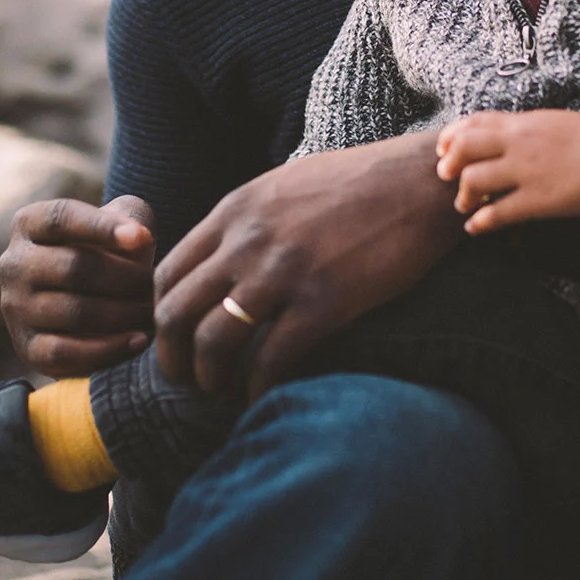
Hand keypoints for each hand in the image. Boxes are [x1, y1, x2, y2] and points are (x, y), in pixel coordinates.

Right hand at [0, 196, 155, 375]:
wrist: (92, 299)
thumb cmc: (112, 250)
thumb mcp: (119, 221)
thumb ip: (130, 217)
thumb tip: (137, 239)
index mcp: (29, 224)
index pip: (61, 218)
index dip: (103, 227)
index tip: (143, 238)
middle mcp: (14, 264)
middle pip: (72, 267)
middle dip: (125, 277)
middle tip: (158, 285)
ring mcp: (15, 308)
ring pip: (73, 311)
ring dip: (123, 314)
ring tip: (154, 313)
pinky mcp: (27, 348)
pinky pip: (66, 352)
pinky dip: (107, 349)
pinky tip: (138, 340)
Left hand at [153, 132, 460, 399]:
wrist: (418, 183)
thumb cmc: (358, 184)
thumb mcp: (285, 185)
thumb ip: (247, 220)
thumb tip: (223, 256)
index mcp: (235, 212)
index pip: (167, 275)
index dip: (161, 318)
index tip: (178, 341)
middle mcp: (248, 241)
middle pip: (176, 313)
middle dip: (173, 358)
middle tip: (188, 379)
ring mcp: (284, 272)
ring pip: (214, 341)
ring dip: (210, 378)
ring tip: (224, 391)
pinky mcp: (324, 301)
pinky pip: (271, 359)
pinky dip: (258, 387)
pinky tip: (262, 396)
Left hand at [435, 109, 579, 233]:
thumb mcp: (551, 122)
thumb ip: (522, 129)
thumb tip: (498, 137)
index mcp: (522, 123)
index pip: (472, 123)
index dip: (451, 138)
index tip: (445, 151)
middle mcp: (518, 144)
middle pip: (463, 148)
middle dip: (449, 165)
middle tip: (448, 177)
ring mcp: (527, 172)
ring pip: (474, 181)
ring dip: (463, 196)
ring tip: (466, 205)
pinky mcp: (539, 201)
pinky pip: (497, 214)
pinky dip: (479, 223)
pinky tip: (476, 228)